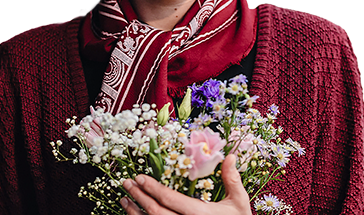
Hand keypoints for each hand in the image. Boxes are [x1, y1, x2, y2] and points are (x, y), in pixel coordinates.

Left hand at [121, 154, 250, 214]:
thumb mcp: (239, 203)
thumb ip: (232, 180)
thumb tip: (230, 156)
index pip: (169, 199)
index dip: (151, 188)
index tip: (139, 177)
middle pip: (155, 212)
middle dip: (138, 196)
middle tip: (126, 183)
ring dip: (134, 212)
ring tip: (124, 199)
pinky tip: (134, 214)